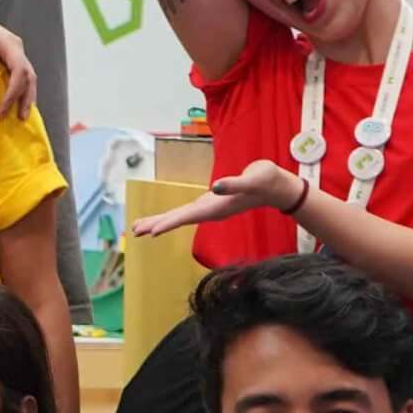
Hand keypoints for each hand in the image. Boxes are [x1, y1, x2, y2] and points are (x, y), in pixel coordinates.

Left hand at [0, 5, 38, 120]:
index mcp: (8, 43)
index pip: (19, 70)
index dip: (14, 91)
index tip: (3, 107)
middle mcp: (15, 47)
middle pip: (29, 74)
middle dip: (25, 97)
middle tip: (20, 117)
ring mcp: (13, 50)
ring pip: (27, 75)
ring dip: (25, 94)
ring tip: (21, 114)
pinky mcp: (8, 55)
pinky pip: (19, 73)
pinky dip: (20, 88)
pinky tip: (16, 101)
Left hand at [132, 163, 304, 239]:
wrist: (279, 187)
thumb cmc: (268, 181)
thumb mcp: (253, 180)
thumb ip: (235, 185)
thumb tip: (215, 187)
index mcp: (218, 206)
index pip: (188, 216)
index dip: (169, 223)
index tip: (151, 232)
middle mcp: (211, 210)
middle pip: (179, 219)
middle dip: (156, 225)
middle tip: (134, 231)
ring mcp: (212, 208)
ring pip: (181, 217)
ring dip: (160, 222)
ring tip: (139, 228)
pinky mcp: (213, 203)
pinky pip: (187, 211)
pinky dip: (173, 216)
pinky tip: (164, 220)